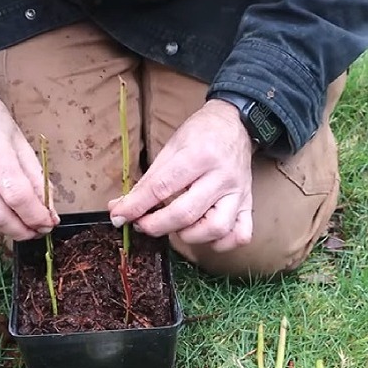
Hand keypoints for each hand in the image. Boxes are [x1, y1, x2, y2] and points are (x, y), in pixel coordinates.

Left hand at [108, 99, 254, 250]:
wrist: (235, 124)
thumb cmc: (200, 134)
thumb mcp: (170, 148)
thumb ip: (147, 181)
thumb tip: (119, 207)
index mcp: (200, 155)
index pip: (162, 187)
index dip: (136, 206)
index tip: (119, 216)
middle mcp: (222, 176)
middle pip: (186, 214)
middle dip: (156, 225)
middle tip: (142, 224)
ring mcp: (238, 193)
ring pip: (216, 229)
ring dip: (189, 235)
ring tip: (176, 227)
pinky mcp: (248, 204)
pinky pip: (241, 235)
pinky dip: (221, 243)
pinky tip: (204, 235)